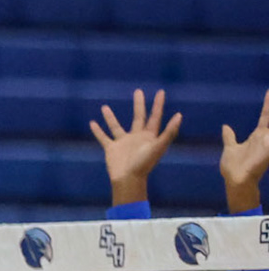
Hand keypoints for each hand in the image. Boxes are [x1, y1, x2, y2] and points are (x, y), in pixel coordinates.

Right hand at [89, 88, 181, 204]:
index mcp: (149, 136)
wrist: (129, 179)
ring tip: (104, 107)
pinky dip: (97, 131)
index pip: (155, 116)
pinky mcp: (111, 149)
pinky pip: (103, 138)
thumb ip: (169, 131)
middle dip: (139, 104)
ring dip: (110, 117)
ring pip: (116, 126)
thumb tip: (179, 115)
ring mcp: (123, 142)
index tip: (161, 92)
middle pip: (138, 117)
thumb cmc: (145, 164)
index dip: (158, 104)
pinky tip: (92, 123)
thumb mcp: (159, 146)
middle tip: (138, 91)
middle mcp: (136, 137)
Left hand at [220, 89, 268, 212]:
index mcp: (258, 135)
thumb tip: (225, 126)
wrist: (236, 181)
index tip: (268, 91)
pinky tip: (268, 134)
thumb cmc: (233, 167)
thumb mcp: (230, 148)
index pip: (266, 116)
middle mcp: (266, 137)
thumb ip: (229, 137)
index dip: (267, 104)